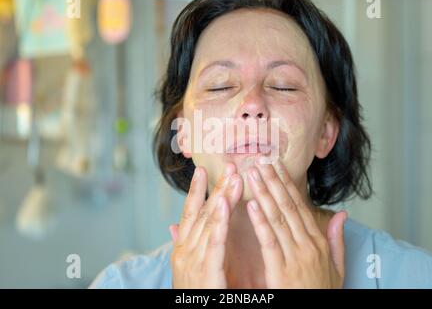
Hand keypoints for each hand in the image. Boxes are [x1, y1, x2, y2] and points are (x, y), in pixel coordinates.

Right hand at [170, 163, 242, 288]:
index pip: (190, 213)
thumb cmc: (195, 294)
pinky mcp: (206, 272)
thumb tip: (172, 225)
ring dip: (221, 198)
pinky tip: (225, 204)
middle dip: (215, 188)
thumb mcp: (188, 267)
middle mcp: (185, 250)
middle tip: (227, 165)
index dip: (197, 191)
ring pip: (209, 222)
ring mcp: (193, 261)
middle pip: (202, 212)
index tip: (204, 170)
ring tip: (232, 177)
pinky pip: (214, 243)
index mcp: (183, 249)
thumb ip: (183, 244)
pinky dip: (219, 222)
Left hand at [246, 156, 346, 288]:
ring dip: (264, 194)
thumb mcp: (337, 267)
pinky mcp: (282, 270)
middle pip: (288, 206)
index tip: (276, 166)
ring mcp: (296, 256)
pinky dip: (261, 221)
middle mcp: (308, 244)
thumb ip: (337, 239)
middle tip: (260, 161)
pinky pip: (270, 241)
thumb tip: (342, 214)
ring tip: (253, 174)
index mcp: (318, 242)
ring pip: (278, 218)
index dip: (287, 184)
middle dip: (273, 181)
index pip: (300, 206)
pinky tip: (251, 205)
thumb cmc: (321, 293)